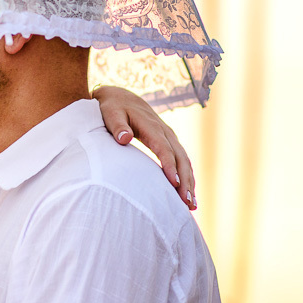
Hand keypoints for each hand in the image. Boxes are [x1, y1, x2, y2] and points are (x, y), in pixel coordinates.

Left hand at [92, 85, 195, 208]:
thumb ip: (117, 126)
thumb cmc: (113, 108)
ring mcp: (169, 137)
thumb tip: (124, 138)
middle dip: (185, 180)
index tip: (174, 184)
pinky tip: (188, 194)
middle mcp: (165, 132)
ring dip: (189, 182)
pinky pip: (182, 160)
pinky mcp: (169, 142)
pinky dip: (187, 176)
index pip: (164, 148)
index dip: (170, 166)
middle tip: (186, 203)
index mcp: (151, 126)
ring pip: (185, 160)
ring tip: (191, 205)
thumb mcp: (111, 114)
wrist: (120, 97)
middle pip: (180, 157)